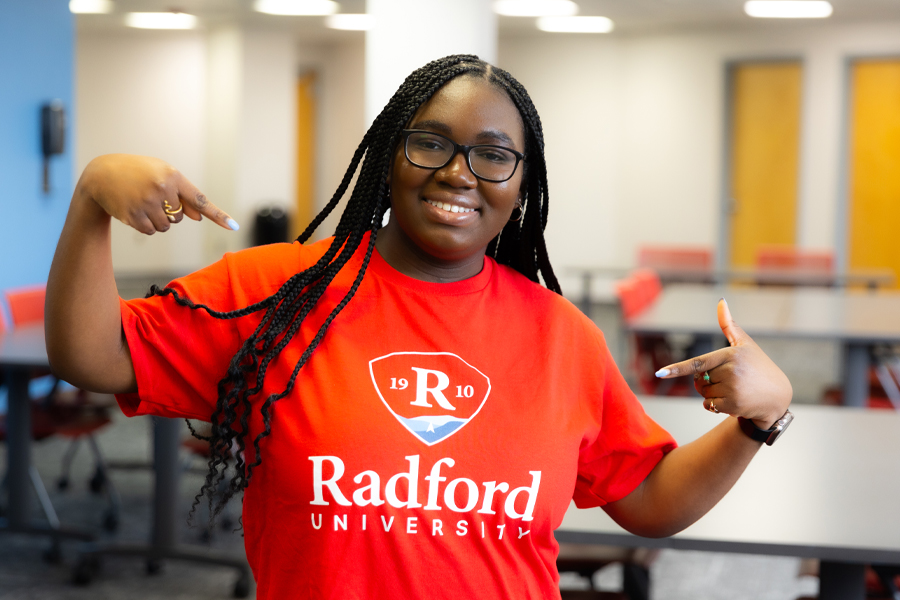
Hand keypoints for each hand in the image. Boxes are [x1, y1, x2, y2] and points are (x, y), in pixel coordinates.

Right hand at [77, 154, 238, 234]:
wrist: (101, 174)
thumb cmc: (138, 173)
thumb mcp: (162, 175)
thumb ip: (183, 195)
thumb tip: (199, 217)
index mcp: (172, 176)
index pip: (200, 199)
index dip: (218, 215)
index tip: (234, 227)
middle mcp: (162, 189)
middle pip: (180, 217)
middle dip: (169, 212)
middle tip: (151, 196)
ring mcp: (147, 203)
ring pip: (166, 226)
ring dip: (157, 220)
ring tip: (141, 202)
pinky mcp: (134, 215)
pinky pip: (151, 231)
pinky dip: (145, 225)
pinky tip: (134, 210)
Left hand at [655, 299, 791, 428]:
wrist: (777, 396)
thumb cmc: (758, 367)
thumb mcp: (745, 344)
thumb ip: (729, 325)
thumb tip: (721, 301)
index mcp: (731, 355)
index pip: (698, 363)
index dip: (677, 368)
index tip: (660, 373)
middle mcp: (731, 372)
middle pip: (699, 379)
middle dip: (707, 381)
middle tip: (729, 380)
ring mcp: (732, 389)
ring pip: (703, 392)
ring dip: (712, 394)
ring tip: (734, 390)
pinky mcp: (733, 405)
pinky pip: (709, 405)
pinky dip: (715, 406)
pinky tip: (732, 401)